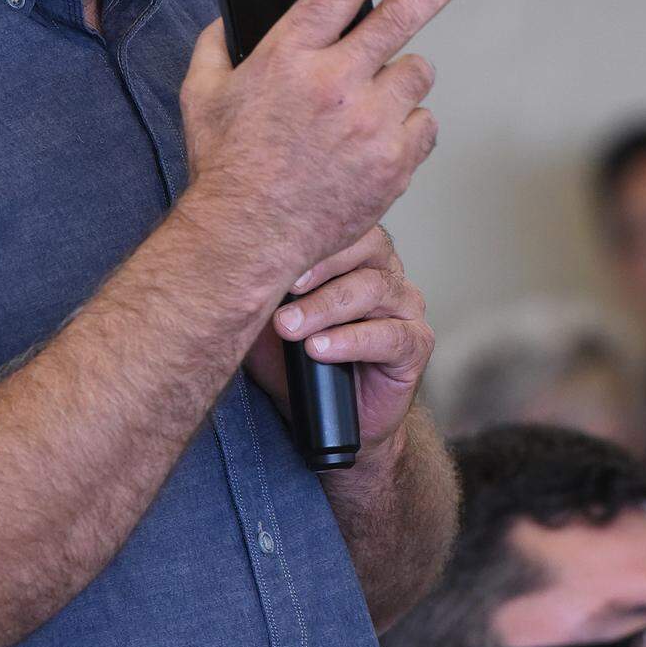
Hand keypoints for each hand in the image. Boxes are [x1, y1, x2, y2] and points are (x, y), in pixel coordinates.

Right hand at [180, 0, 483, 286]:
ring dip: (401, 78)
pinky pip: (424, 124)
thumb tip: (231, 18)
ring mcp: (370, 123)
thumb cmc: (224, 169)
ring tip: (371, 101)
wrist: (247, 237)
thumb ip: (216, 46)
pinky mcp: (394, 161)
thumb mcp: (200, 95)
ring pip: (416, 73)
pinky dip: (408, 127)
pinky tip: (379, 140)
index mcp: (288, 56)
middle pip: (402, 15)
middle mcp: (334, 83)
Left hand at [244, 226, 432, 449]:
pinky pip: (390, 335)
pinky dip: (351, 341)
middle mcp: (385, 273)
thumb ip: (258, 296)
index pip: (345, 226)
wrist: (335, 420)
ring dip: (327, 307)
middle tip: (285, 291)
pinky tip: (321, 348)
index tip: (274, 255)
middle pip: (367, 248)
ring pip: (374, 290)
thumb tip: (229, 271)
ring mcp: (405, 307)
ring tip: (293, 327)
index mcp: (356, 257)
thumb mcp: (266, 326)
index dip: (314, 236)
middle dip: (321, 267)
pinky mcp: (416, 344)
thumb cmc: (303, 365)